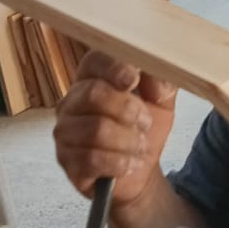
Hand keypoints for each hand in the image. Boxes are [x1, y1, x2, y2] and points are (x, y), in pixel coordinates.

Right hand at [53, 50, 175, 206]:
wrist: (140, 167)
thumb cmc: (144, 126)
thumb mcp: (162, 100)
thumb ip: (163, 82)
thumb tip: (157, 83)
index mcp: (93, 77)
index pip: (93, 60)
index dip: (113, 67)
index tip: (133, 79)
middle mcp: (72, 101)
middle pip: (93, 94)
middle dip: (128, 110)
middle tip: (146, 122)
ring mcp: (65, 131)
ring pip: (95, 129)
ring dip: (128, 140)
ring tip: (140, 146)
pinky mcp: (67, 161)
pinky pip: (91, 159)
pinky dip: (119, 162)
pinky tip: (130, 163)